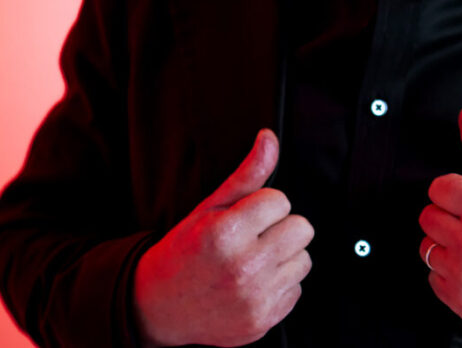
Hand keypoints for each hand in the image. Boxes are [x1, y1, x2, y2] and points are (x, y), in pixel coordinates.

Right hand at [133, 130, 312, 346]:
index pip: (281, 200)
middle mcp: (243, 268)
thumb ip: (247, 173)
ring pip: (304, 259)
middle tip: (253, 237)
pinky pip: (296, 290)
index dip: (264, 205)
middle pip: (302, 228)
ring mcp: (254, 299)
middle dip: (281, 227)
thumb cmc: (185, 250)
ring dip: (284, 257)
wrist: (157, 306)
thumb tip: (269, 138)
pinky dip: (279, 285)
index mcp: (226, 234)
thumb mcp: (211, 206)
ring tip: (253, 259)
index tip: (245, 217)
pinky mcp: (262, 322)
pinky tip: (253, 283)